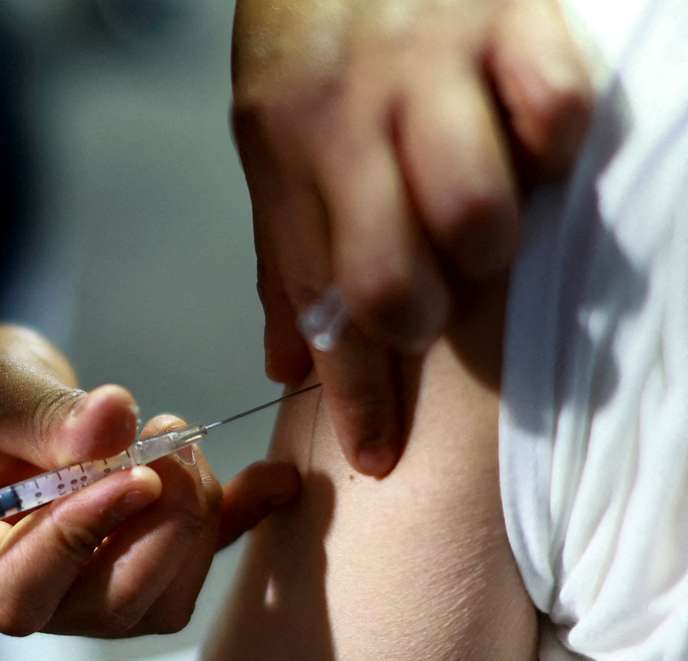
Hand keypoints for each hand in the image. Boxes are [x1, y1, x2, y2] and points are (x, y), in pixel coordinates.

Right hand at [0, 325, 298, 635]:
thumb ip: (43, 414)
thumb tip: (118, 421)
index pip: (16, 592)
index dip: (80, 542)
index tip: (133, 476)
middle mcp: (16, 589)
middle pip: (101, 605)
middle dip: (157, 529)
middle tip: (171, 445)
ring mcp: (73, 584)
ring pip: (153, 599)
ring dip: (192, 523)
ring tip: (181, 441)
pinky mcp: (122, 558)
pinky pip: (185, 561)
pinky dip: (234, 520)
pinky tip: (273, 481)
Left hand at [232, 0, 591, 474]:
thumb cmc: (306, 27)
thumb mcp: (265, 132)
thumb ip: (281, 244)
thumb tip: (288, 361)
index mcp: (284, 147)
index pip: (315, 301)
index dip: (355, 393)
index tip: (378, 456)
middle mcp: (349, 114)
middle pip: (397, 282)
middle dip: (421, 321)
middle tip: (435, 296)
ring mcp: (430, 65)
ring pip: (477, 219)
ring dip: (487, 244)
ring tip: (479, 215)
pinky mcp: (512, 18)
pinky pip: (556, 117)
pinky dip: (553, 146)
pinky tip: (525, 134)